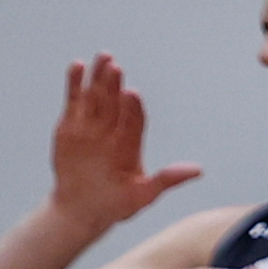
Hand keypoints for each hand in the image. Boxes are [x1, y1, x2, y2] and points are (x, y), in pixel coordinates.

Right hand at [49, 57, 199, 231]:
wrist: (81, 210)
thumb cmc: (115, 205)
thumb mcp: (143, 195)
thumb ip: (166, 180)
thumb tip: (198, 170)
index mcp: (131, 142)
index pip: (135, 119)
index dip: (133, 107)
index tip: (133, 95)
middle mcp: (112, 129)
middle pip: (115, 102)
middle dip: (115, 85)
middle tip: (115, 66)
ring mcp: (91, 126)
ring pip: (96, 96)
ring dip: (98, 77)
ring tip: (102, 58)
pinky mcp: (70, 126)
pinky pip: (73, 102)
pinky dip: (74, 84)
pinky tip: (78, 66)